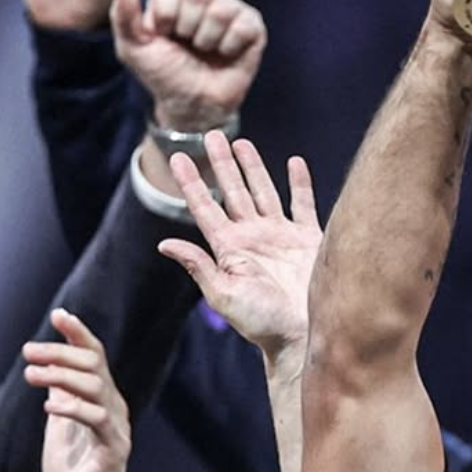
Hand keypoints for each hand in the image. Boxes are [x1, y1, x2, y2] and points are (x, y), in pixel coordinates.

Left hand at [27, 310, 130, 471]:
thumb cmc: (73, 471)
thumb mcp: (60, 426)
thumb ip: (62, 397)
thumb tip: (50, 368)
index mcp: (103, 399)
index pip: (95, 356)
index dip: (79, 333)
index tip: (58, 314)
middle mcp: (114, 407)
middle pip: (93, 365)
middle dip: (60, 352)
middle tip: (28, 351)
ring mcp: (116, 427)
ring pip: (95, 387)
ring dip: (61, 376)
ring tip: (31, 375)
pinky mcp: (114, 450)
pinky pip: (96, 420)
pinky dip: (73, 408)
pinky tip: (49, 406)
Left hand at [110, 0, 265, 130]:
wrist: (192, 104)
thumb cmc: (163, 74)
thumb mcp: (133, 49)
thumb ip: (124, 17)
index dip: (166, 11)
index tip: (163, 34)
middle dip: (188, 26)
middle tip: (187, 44)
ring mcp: (230, 9)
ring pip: (222, 7)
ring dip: (208, 38)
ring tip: (205, 50)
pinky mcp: (253, 26)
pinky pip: (244, 24)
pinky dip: (229, 45)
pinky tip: (225, 54)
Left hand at [159, 134, 321, 358]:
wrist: (302, 335)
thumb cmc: (261, 322)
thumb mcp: (223, 295)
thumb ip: (199, 266)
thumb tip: (163, 243)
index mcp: (229, 249)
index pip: (205, 208)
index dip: (191, 183)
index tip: (177, 158)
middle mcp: (253, 237)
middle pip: (234, 192)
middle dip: (222, 164)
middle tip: (210, 136)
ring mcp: (281, 236)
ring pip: (264, 192)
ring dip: (253, 167)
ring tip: (242, 144)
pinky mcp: (308, 240)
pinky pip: (302, 204)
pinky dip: (299, 183)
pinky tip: (293, 163)